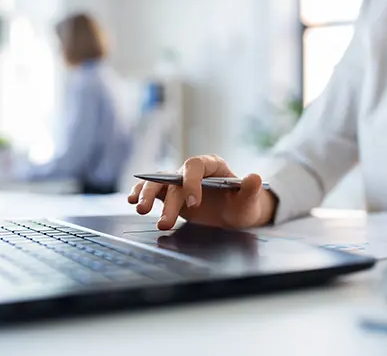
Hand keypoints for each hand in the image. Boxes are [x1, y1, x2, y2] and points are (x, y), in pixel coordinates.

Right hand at [127, 155, 276, 229]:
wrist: (236, 214)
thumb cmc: (244, 205)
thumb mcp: (250, 201)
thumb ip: (250, 190)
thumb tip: (254, 177)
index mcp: (212, 165)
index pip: (195, 166)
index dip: (191, 182)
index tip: (194, 204)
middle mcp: (193, 171)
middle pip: (174, 178)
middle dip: (168, 200)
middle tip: (165, 222)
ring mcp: (179, 182)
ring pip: (158, 182)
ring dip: (147, 195)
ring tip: (140, 210)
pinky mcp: (171, 194)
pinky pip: (153, 190)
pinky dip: (141, 193)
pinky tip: (132, 201)